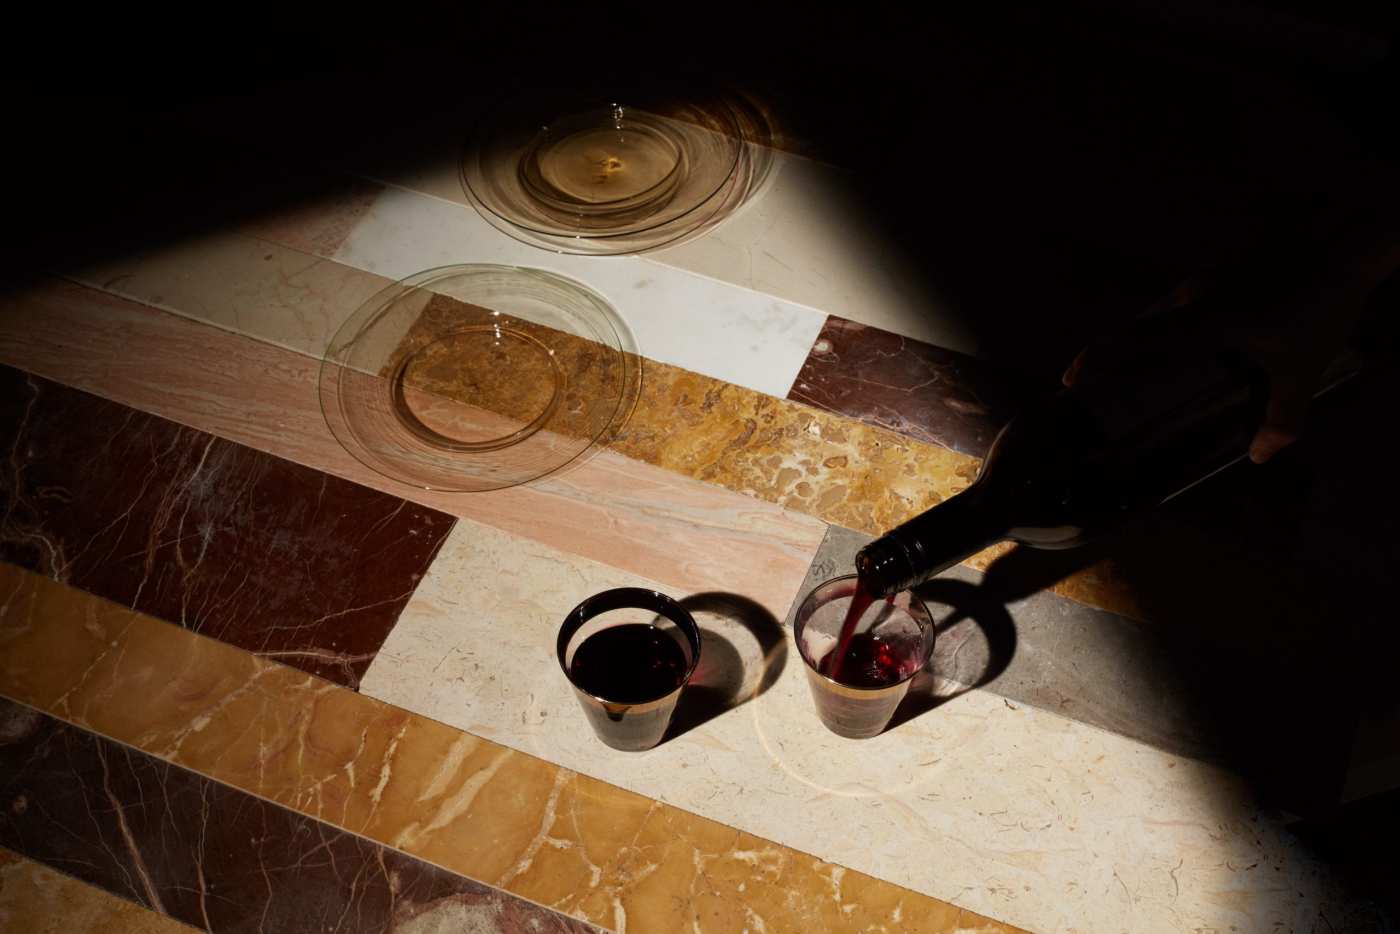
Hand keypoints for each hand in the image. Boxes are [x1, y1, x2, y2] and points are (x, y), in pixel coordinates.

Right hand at [1061, 261, 1366, 463]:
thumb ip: (1282, 418)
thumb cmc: (1319, 308)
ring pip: (1168, 311)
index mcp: (1203, 323)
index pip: (1136, 342)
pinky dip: (1184, 320)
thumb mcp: (1303, 371)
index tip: (1069, 381)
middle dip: (1115, 353)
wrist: (1347, 244)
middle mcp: (1197, 297)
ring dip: (1153, 335)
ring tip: (1149, 361)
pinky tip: (1205, 333)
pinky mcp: (1229, 268)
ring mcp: (1212, 278)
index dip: (1098, 360)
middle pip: (1141, 327)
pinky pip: (1193, 299)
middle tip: (1097, 376)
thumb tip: (1261, 456)